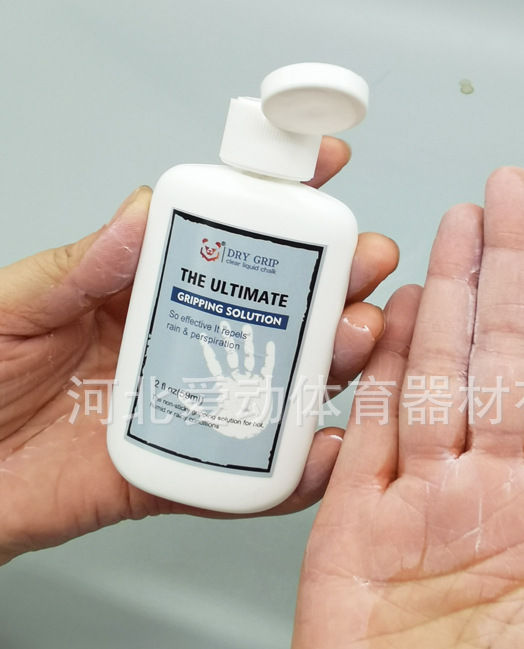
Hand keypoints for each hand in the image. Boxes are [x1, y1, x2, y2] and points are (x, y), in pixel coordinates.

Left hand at [0, 137, 397, 562]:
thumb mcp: (15, 308)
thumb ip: (76, 267)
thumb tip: (138, 214)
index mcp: (148, 296)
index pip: (228, 242)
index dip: (280, 204)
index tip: (327, 171)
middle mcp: (187, 349)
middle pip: (281, 314)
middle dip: (337, 284)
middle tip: (364, 268)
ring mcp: (195, 412)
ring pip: (285, 387)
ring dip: (335, 363)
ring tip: (355, 342)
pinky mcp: (187, 475)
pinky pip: (250, 477)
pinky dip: (294, 470)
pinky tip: (323, 447)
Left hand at [193, 322, 275, 438]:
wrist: (251, 435)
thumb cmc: (231, 428)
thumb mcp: (210, 419)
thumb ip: (195, 409)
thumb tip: (179, 398)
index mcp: (224, 385)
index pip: (214, 364)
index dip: (208, 350)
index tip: (201, 335)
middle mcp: (237, 379)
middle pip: (232, 354)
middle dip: (227, 339)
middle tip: (222, 322)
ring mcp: (251, 380)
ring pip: (250, 357)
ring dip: (248, 343)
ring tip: (246, 327)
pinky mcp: (265, 384)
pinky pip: (268, 368)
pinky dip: (270, 356)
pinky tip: (271, 344)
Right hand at [284, 167, 523, 648]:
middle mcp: (495, 505)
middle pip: (508, 362)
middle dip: (512, 274)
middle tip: (508, 196)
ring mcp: (423, 512)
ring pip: (440, 379)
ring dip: (452, 302)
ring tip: (458, 231)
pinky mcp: (355, 534)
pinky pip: (371, 432)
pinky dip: (383, 371)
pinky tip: (400, 318)